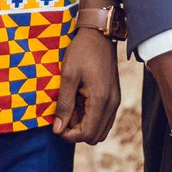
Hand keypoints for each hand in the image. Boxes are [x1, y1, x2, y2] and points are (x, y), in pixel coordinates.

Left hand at [53, 28, 120, 143]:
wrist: (99, 34)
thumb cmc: (82, 51)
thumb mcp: (68, 75)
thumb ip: (64, 104)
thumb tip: (57, 129)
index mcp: (100, 100)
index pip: (87, 134)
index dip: (69, 135)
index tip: (57, 124)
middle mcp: (112, 104)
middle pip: (95, 136)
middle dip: (77, 132)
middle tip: (63, 115)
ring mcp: (115, 101)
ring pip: (101, 129)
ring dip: (84, 125)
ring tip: (71, 107)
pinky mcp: (114, 96)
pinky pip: (104, 118)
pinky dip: (91, 118)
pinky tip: (79, 102)